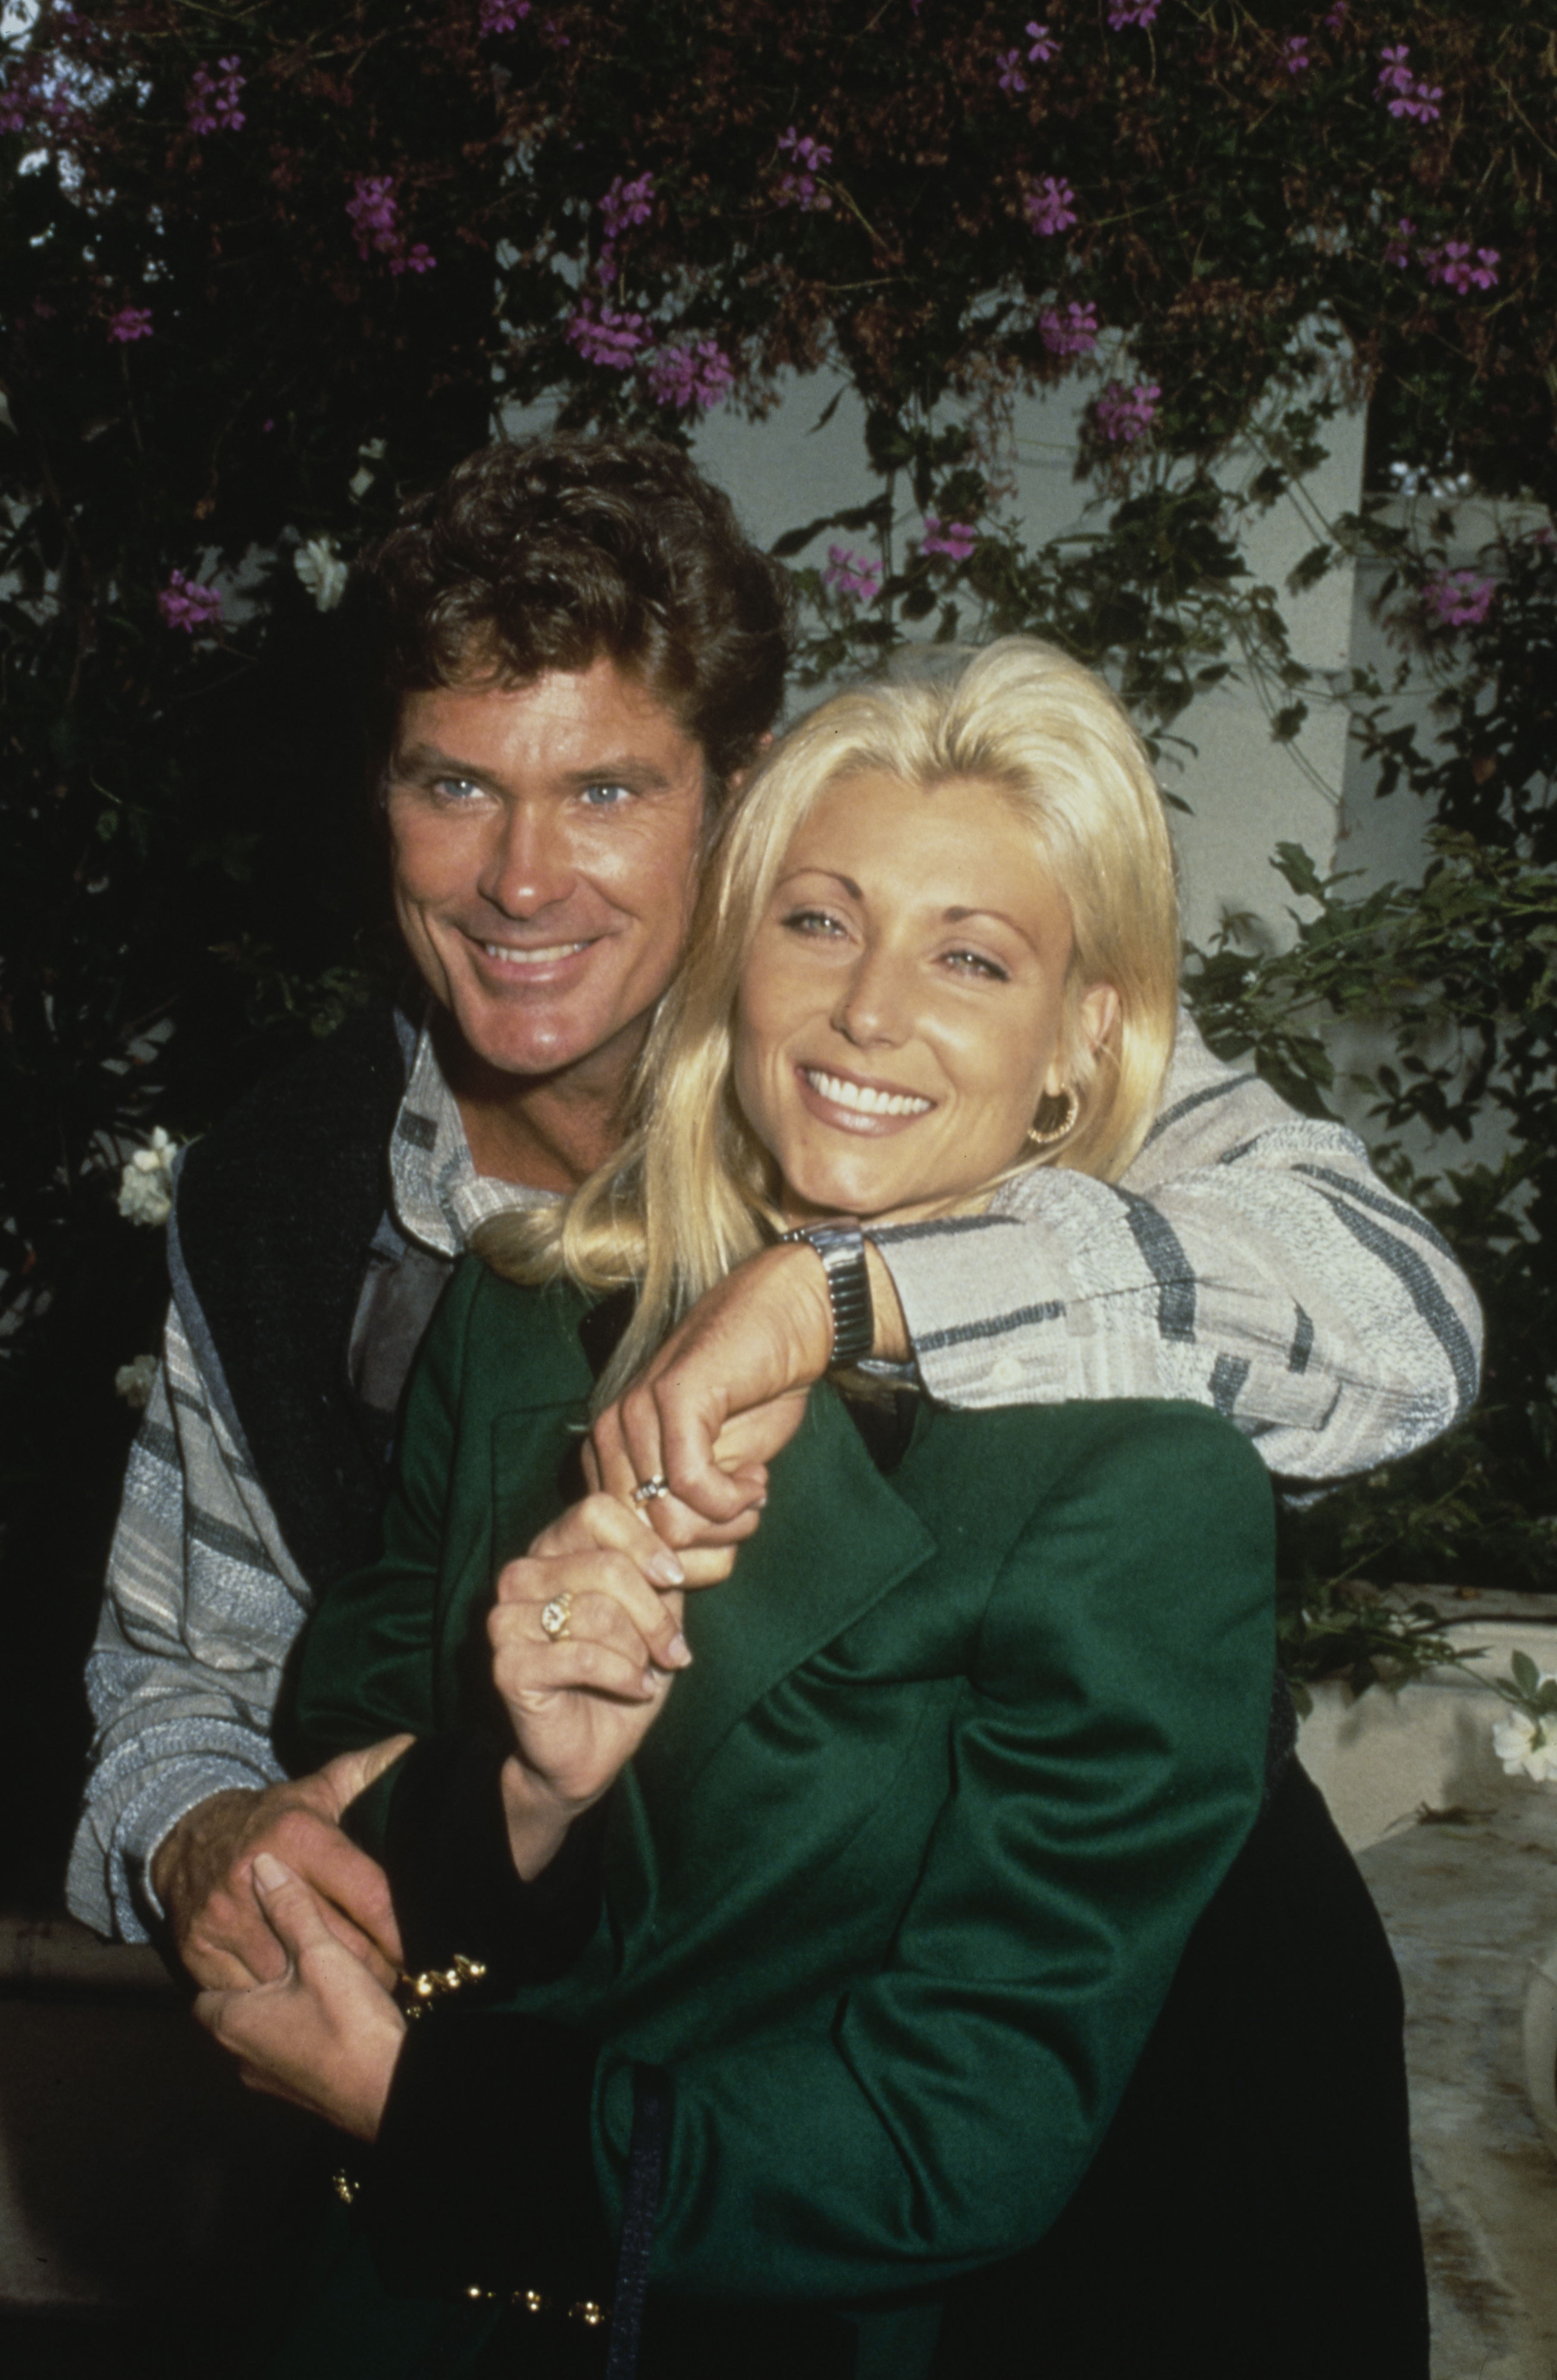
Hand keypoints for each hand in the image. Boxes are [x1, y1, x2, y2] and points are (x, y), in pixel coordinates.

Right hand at [150, 1736, 412, 1991]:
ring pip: (296, 1979)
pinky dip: (279, 2001)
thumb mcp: (320, 1787)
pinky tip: (299, 1994)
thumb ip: (370, 1769)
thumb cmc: (274, 1818)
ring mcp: (224, 1918)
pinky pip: (254, 1996)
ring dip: (327, 1991)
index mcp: (299, 1836)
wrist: (187, 1838)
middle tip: (395, 1977)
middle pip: (339, 1947)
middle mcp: (258, 1877)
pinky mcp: (198, 1951)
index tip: (419, 1950)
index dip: (400, 1932)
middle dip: (375, 1970)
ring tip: (353, 1989)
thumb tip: (415, 1748)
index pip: (369, 1897)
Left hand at [194, 1852, 405, 2141]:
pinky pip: (290, 2053)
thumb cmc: (348, 2023)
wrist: (391, 2092)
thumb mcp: (321, 1954)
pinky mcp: (302, 2093)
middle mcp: (241, 2058)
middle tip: (289, 1953)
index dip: (227, 1962)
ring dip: (284, 2009)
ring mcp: (271, 2082)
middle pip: (236, 2010)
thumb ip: (292, 1908)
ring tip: (315, 1978)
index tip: (249, 1939)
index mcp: (232, 2023)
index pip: (205, 1990)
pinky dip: (303, 2031)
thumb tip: (264, 1865)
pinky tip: (333, 2012)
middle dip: (259, 1982)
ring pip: (265, 2033)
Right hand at [491, 1494, 694, 1877]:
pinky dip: (622, 1675)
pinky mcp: (506, 1665)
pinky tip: (635, 1688)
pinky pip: (582, 1656)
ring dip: (638, 1649)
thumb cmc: (624, 1675)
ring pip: (597, 1610)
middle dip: (654, 1614)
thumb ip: (657, 1572)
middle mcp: (521, 1575)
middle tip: (674, 1650)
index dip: (643, 1542)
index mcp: (553, 1550)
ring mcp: (506, 1619)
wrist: (591, 1750)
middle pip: (606, 1565)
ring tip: (646, 1671)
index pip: (597, 1511)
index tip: (673, 1579)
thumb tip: (675, 1538)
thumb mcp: (653, 1614)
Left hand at [585, 1239, 908, 1533]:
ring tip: (752, 1489)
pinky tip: (757, 1477)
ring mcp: (635, 1415)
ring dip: (727, 1523)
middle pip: (647, 1543)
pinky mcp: (672, 1400)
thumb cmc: (753, 1398)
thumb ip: (684, 1517)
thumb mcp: (713, 1472)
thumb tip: (674, 1579)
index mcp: (609, 1456)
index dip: (683, 1564)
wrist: (788, 1322)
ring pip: (669, 1524)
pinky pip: (691, 1486)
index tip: (725, 1546)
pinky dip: (733, 1499)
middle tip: (745, 1514)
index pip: (625, 1546)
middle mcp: (609, 1436)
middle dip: (707, 1548)